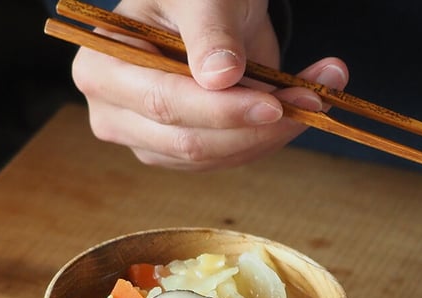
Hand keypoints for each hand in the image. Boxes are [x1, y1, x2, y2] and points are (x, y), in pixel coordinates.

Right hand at [69, 0, 348, 169]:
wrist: (203, 6)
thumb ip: (210, 32)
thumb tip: (220, 77)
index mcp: (103, 67)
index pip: (166, 103)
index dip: (222, 110)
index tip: (276, 103)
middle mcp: (115, 115)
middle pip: (190, 142)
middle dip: (256, 126)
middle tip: (314, 99)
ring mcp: (147, 142)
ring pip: (216, 158)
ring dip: (273, 134)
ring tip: (319, 94)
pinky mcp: (180, 156)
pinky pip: (229, 159)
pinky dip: (270, 137)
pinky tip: (301, 108)